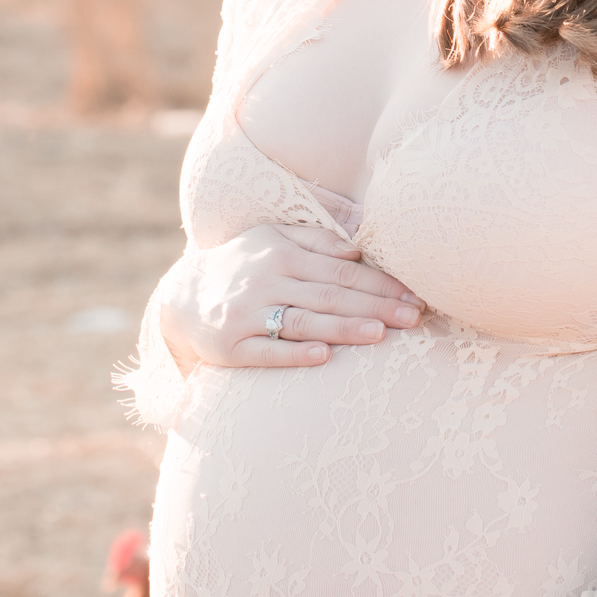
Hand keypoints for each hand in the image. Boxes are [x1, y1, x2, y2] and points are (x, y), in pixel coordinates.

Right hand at [157, 222, 422, 370]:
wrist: (182, 297)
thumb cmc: (243, 266)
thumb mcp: (272, 238)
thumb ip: (316, 238)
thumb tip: (359, 245)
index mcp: (280, 253)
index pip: (340, 270)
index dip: (380, 283)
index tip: (414, 295)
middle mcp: (264, 280)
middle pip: (329, 295)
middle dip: (375, 306)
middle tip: (414, 317)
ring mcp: (246, 314)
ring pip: (303, 322)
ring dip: (344, 328)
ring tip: (380, 334)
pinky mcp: (230, 346)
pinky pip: (266, 352)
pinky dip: (295, 354)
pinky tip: (324, 357)